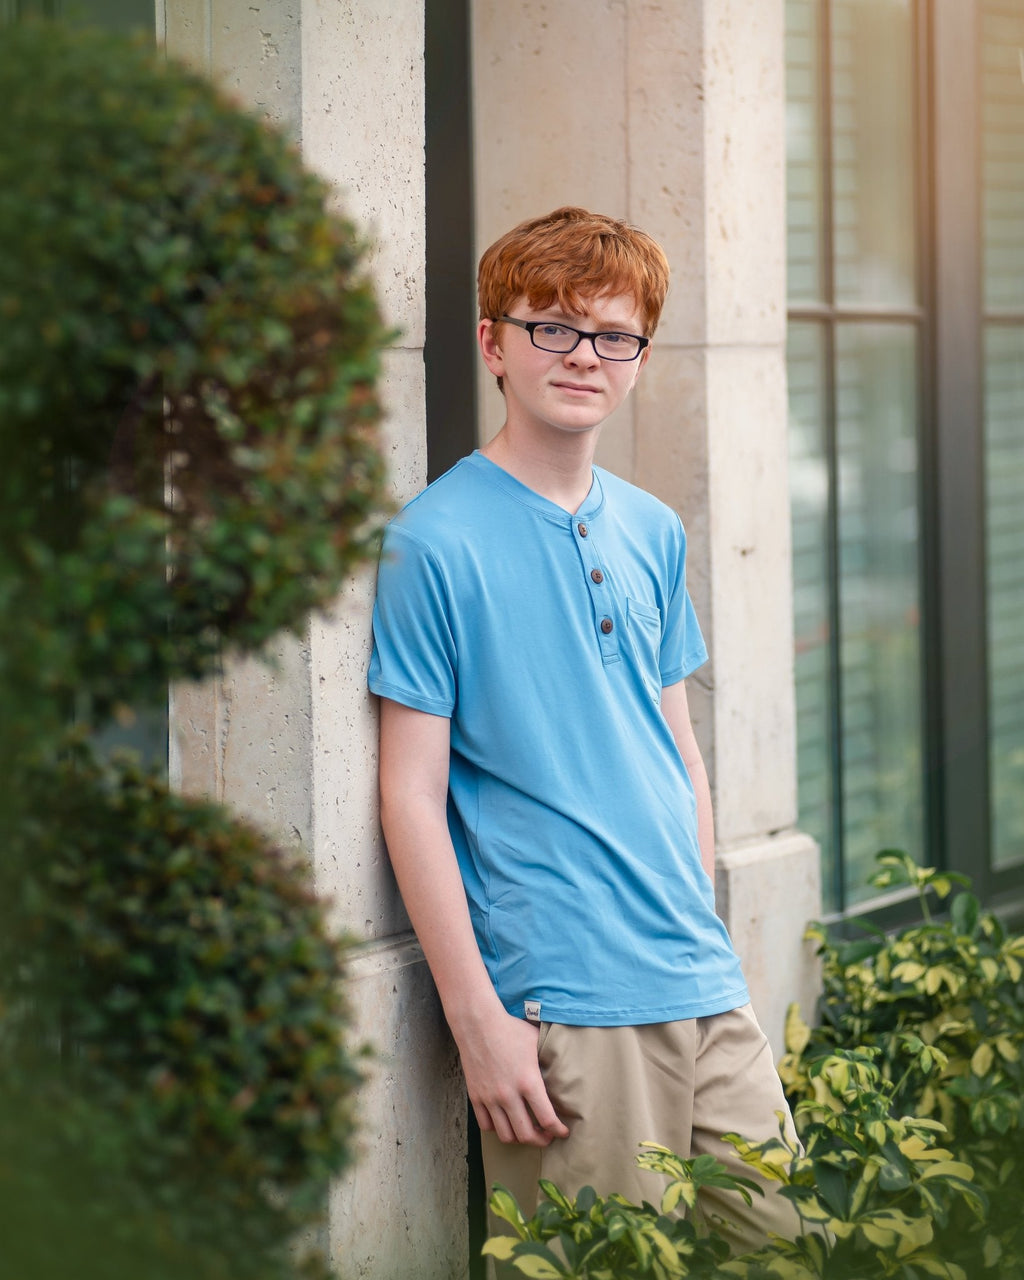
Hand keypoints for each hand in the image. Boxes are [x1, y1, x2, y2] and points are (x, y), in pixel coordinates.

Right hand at [455, 1008, 569, 1146]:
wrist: (478, 1024)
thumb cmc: (511, 1030)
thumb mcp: (537, 1042)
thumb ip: (550, 1060)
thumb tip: (565, 1070)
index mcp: (528, 1081)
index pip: (547, 1119)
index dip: (558, 1130)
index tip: (563, 1131)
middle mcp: (508, 1094)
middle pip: (526, 1134)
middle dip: (541, 1140)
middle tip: (547, 1137)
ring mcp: (490, 1098)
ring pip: (505, 1135)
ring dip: (519, 1138)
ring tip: (527, 1131)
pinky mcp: (475, 1096)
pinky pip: (486, 1125)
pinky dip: (498, 1129)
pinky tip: (506, 1121)